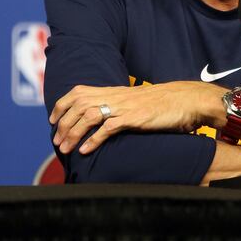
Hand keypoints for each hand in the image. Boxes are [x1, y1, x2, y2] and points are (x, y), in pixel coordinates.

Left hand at [49, 81, 225, 154]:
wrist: (188, 100)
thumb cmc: (164, 103)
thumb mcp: (137, 101)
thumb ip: (120, 105)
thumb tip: (106, 117)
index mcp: (115, 90)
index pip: (79, 91)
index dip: (62, 104)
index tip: (53, 119)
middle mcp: (116, 95)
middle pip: (79, 103)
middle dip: (63, 122)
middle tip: (57, 141)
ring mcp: (125, 106)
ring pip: (89, 115)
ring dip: (73, 133)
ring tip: (65, 148)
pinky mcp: (135, 117)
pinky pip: (109, 128)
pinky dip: (94, 140)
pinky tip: (86, 151)